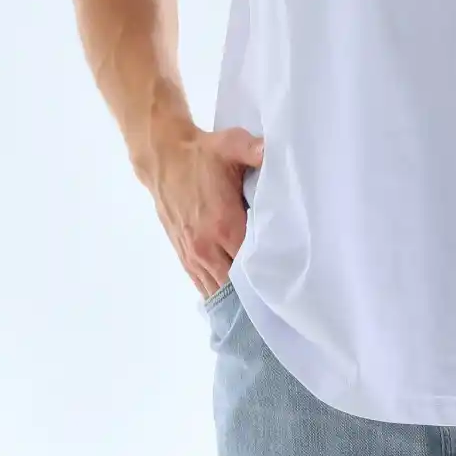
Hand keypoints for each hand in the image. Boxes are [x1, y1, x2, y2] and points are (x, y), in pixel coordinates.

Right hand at [143, 123, 264, 298]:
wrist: (165, 159)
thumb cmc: (203, 153)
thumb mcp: (232, 144)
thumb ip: (254, 149)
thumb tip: (272, 150)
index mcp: (224, 224)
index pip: (252, 262)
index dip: (271, 273)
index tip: (290, 282)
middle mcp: (207, 245)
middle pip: (236, 283)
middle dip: (256, 293)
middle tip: (280, 302)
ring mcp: (193, 253)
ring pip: (218, 288)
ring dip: (236, 298)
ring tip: (260, 311)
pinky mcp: (184, 254)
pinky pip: (202, 284)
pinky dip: (217, 293)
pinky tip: (233, 303)